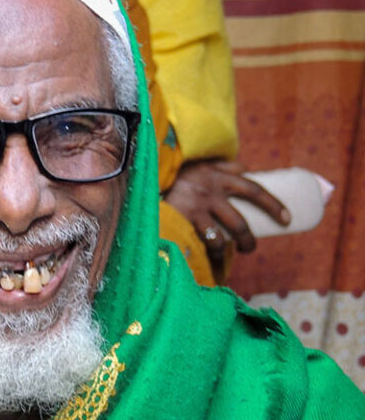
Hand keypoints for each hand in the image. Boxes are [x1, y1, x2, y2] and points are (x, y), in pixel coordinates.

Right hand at [164, 160, 290, 261]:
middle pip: (240, 219)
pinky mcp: (184, 218)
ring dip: (232, 248)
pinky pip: (205, 242)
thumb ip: (220, 166)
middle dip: (248, 239)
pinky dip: (212, 255)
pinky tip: (213, 263)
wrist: (141, 176)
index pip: (253, 189)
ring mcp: (196, 205)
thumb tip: (244, 167)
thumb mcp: (198, 164)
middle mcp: (209, 189)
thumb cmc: (173, 174)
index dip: (273, 204)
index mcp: (216, 174)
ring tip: (232, 254)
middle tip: (250, 247)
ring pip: (224, 235)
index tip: (287, 219)